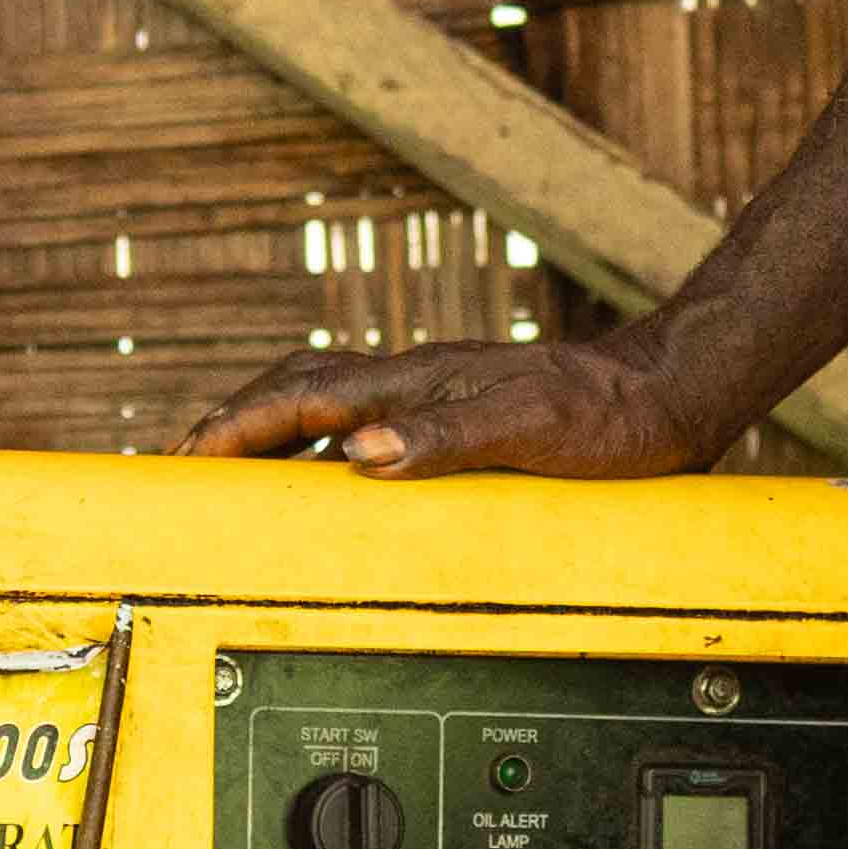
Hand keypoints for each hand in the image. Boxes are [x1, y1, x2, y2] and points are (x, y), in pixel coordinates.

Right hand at [185, 327, 720, 478]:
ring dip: (268, 424)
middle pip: (295, 385)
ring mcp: (432, 392)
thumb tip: (358, 453)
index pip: (302, 397)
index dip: (238, 426)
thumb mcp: (529, 429)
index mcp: (419, 381)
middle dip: (232, 418)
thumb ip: (443, 438)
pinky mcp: (454, 410)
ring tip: (229, 462)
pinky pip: (360, 416)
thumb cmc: (606, 416)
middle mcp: (416, 380)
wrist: (666, 393)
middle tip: (181, 457)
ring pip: (323, 396)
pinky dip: (318, 439)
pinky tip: (322, 468)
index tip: (185, 454)